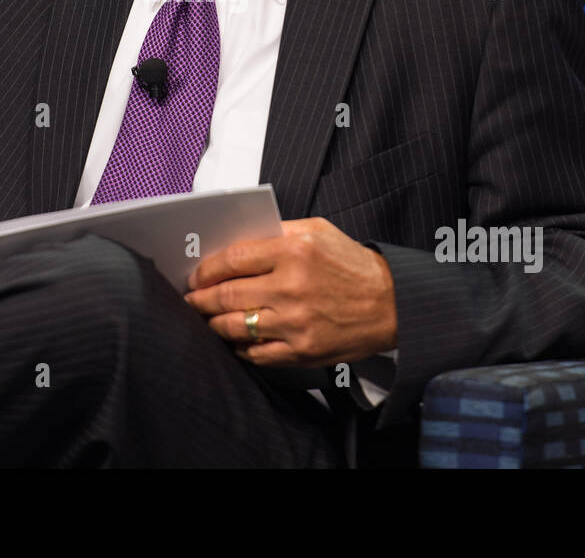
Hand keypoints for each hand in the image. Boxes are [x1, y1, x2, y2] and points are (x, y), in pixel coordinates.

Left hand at [182, 217, 396, 366]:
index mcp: (294, 251)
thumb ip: (276, 232)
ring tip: (207, 318)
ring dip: (214, 323)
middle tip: (191, 299)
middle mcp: (292, 287)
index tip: (196, 275)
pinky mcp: (301, 350)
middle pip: (227, 295)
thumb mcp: (317, 231)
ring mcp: (295, 322)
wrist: (392, 303)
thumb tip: (234, 244)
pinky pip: (256, 353)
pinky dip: (239, 347)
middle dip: (200, 299)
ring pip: (235, 326)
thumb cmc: (353, 265)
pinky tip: (235, 339)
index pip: (232, 259)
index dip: (206, 269)